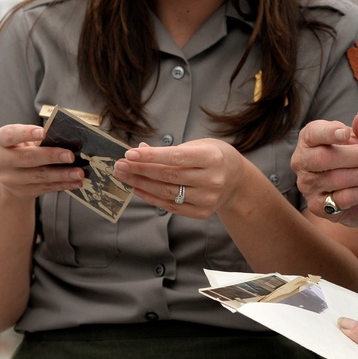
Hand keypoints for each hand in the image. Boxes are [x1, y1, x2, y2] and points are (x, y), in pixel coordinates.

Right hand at [0, 124, 83, 200]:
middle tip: (71, 156)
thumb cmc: (23, 148)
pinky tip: (76, 183)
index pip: (9, 135)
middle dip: (51, 156)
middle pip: (27, 158)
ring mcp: (10, 179)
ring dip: (62, 174)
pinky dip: (62, 185)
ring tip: (79, 173)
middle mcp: (1, 160)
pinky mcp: (22, 191)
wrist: (11, 174)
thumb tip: (68, 139)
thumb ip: (40, 137)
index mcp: (1, 141)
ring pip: (38, 176)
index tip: (43, 132)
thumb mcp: (24, 139)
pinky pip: (45, 188)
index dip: (25, 133)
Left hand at [114, 138, 245, 217]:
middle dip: (140, 170)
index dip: (151, 156)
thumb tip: (138, 151)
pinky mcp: (202, 212)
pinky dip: (151, 198)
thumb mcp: (199, 146)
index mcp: (213, 158)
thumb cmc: (214, 158)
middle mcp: (212, 179)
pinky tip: (138, 189)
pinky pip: (171, 206)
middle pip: (169, 176)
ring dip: (141, 184)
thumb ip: (171, 150)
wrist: (237, 181)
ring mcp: (208, 198)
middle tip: (120, 165)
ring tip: (124, 176)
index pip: (177, 157)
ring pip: (167, 192)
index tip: (130, 153)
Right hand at [291, 111, 357, 232]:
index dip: (328, 132)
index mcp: (311, 138)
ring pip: (335, 179)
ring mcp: (307, 185)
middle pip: (323, 158)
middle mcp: (303, 161)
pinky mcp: (317, 206)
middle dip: (355, 156)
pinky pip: (340, 200)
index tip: (346, 133)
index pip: (313, 133)